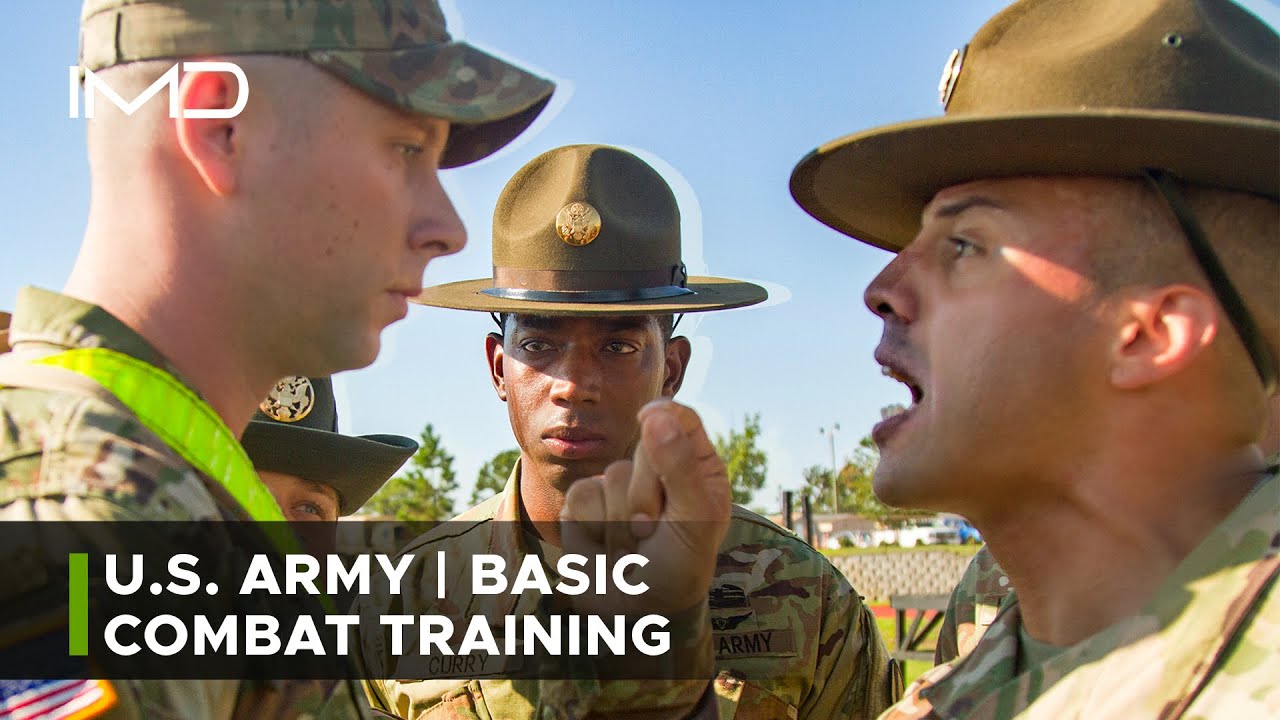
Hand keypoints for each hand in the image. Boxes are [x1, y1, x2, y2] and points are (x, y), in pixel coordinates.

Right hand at [560, 400, 729, 615]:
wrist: (636, 616)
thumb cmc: (678, 568)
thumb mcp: (695, 520)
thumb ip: (679, 467)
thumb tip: (655, 414)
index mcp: (696, 466)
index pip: (680, 418)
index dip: (663, 416)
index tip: (651, 420)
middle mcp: (658, 469)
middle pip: (642, 445)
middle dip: (647, 493)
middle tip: (654, 530)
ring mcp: (619, 486)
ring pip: (610, 475)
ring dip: (622, 522)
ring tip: (634, 547)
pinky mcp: (585, 504)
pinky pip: (580, 496)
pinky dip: (593, 529)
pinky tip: (605, 548)